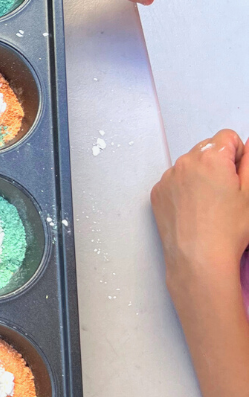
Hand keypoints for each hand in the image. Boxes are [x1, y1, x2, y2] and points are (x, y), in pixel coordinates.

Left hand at [151, 130, 248, 290]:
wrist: (199, 258)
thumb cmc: (226, 231)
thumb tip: (248, 145)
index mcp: (212, 157)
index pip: (227, 137)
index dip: (237, 154)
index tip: (237, 174)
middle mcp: (185, 161)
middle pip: (206, 149)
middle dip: (218, 163)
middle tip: (225, 192)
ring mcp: (168, 177)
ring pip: (189, 165)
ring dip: (199, 175)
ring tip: (209, 204)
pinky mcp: (158, 192)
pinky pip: (174, 180)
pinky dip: (183, 189)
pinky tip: (194, 209)